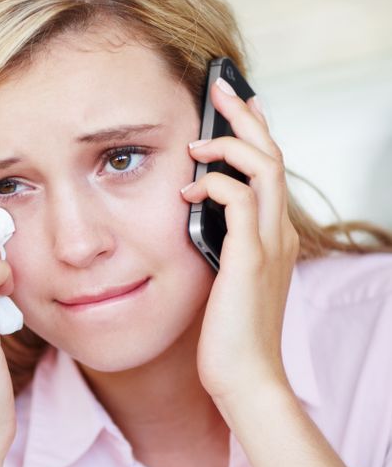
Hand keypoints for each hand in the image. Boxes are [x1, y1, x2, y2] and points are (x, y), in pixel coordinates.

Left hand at [182, 78, 299, 419]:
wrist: (244, 379)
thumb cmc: (228, 338)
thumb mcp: (221, 282)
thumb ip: (216, 249)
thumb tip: (190, 222)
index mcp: (274, 237)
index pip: (270, 169)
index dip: (255, 131)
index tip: (234, 105)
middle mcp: (278, 234)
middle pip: (272, 153)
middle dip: (245, 115)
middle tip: (219, 87)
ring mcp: (268, 244)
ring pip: (264, 167)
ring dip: (230, 142)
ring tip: (198, 136)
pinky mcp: (250, 259)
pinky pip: (240, 201)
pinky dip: (215, 185)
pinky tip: (188, 192)